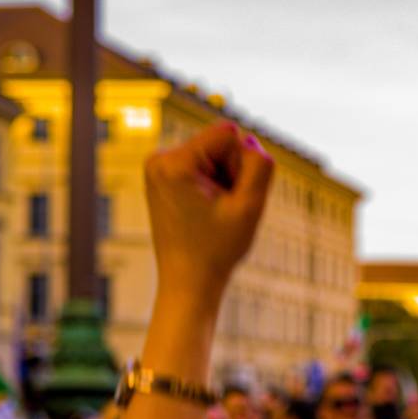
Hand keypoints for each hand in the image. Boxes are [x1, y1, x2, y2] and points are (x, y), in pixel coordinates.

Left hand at [146, 121, 274, 293]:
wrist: (188, 283)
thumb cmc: (217, 250)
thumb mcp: (251, 206)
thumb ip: (260, 165)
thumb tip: (249, 139)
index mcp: (174, 162)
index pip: (229, 135)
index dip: (241, 166)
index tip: (229, 199)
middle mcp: (159, 158)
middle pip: (219, 143)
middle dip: (230, 173)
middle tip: (221, 211)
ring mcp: (157, 167)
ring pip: (212, 155)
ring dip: (222, 181)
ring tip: (212, 213)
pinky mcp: (162, 176)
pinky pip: (201, 165)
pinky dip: (211, 185)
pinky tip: (205, 211)